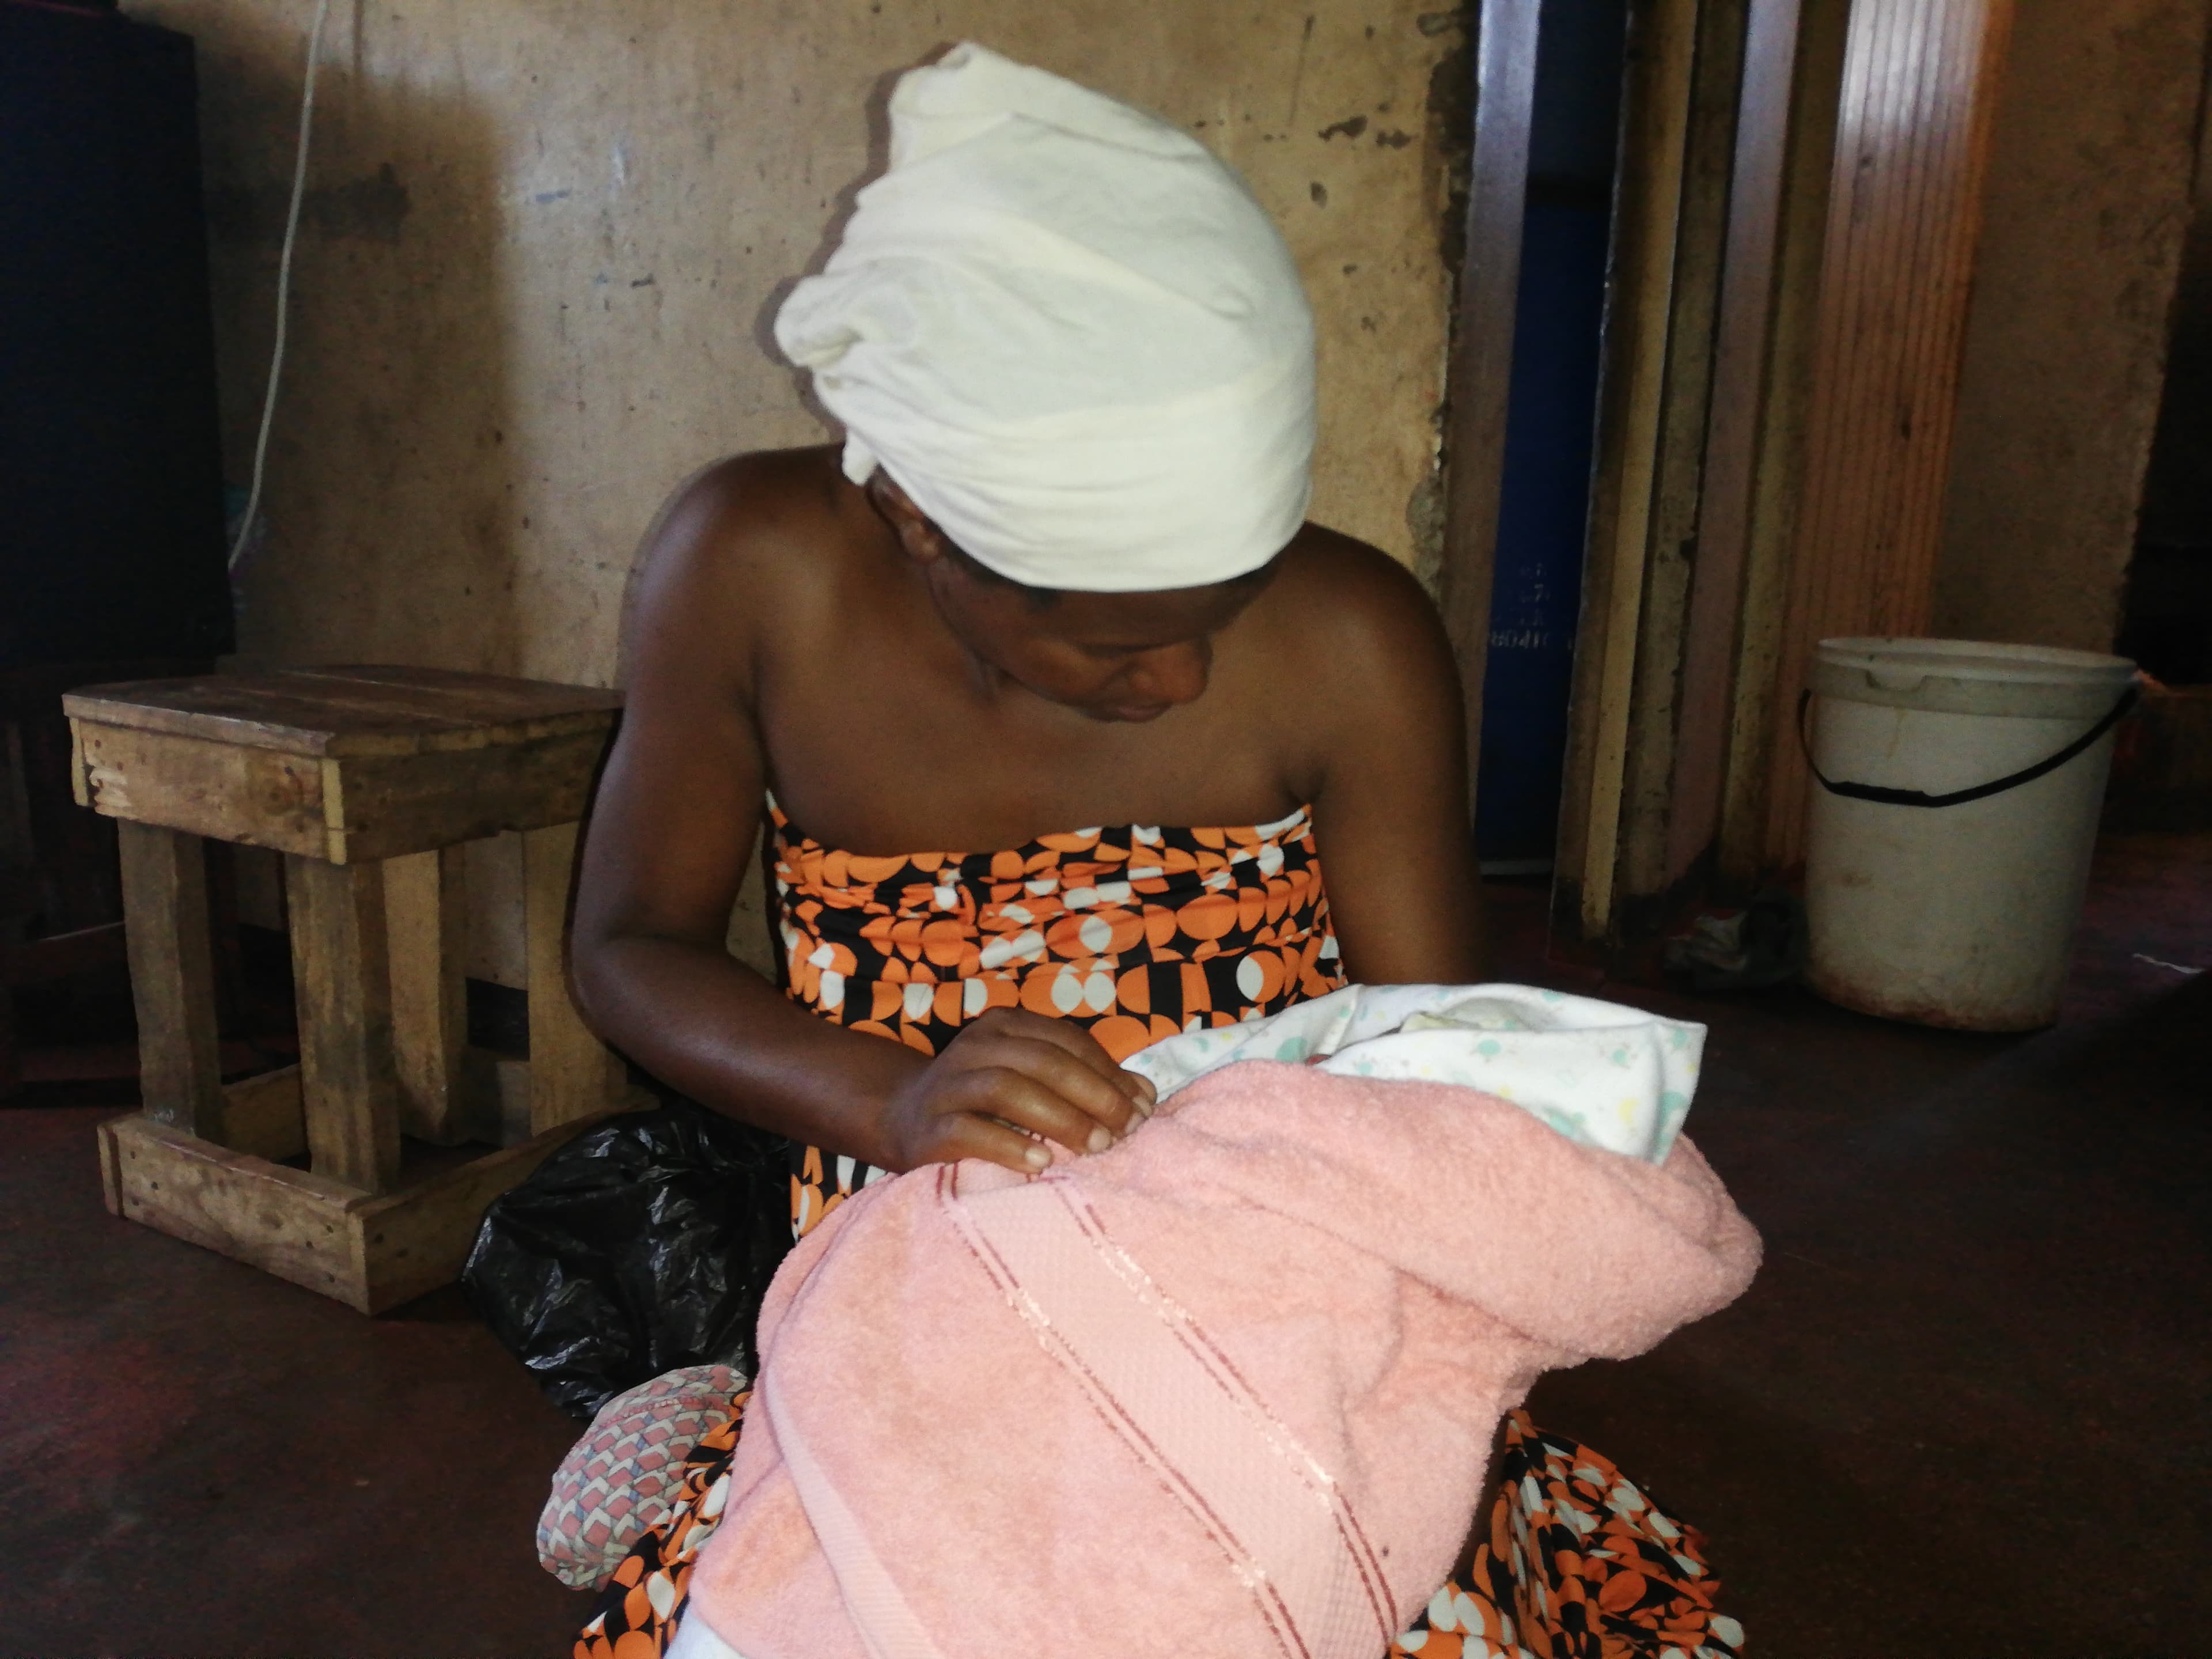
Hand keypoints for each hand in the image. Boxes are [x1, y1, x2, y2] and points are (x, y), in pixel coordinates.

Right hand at [881, 1008, 1157, 1174]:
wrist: (901, 1117)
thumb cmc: (983, 1101)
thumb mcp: (1032, 1080)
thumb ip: (1083, 1080)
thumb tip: (1145, 1096)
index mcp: (1005, 1026)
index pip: (1067, 1040)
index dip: (1109, 1072)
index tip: (1142, 1107)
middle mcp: (975, 1047)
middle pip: (1043, 1061)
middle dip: (1092, 1095)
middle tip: (1124, 1131)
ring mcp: (948, 1085)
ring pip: (1007, 1088)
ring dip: (1060, 1117)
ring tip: (1096, 1147)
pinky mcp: (929, 1127)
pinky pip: (969, 1132)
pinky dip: (1009, 1146)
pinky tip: (1042, 1163)